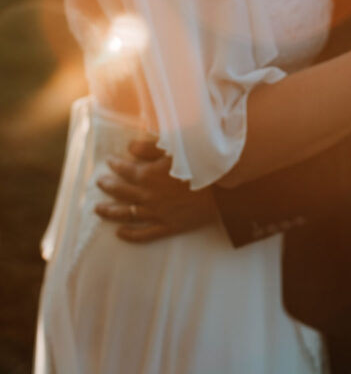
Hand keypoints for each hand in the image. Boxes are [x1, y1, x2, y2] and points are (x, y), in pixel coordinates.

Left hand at [94, 141, 216, 243]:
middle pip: (122, 192)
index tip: (109, 162)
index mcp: (149, 175)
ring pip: (127, 214)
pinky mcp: (168, 227)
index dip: (115, 165)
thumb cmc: (199, 165)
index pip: (125, 170)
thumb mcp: (174, 150)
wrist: (221, 189)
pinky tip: (119, 234)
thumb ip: (149, 148)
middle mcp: (148, 196)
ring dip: (110, 212)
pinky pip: (144, 234)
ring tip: (98, 209)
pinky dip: (130, 235)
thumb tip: (129, 146)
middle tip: (99, 183)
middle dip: (108, 186)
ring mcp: (157, 214)